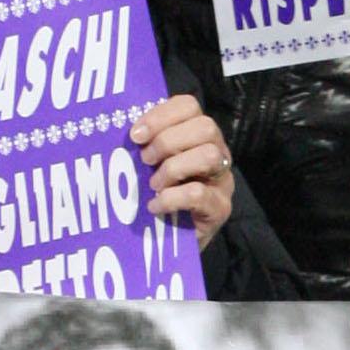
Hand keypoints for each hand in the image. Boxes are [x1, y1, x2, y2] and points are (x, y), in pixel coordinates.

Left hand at [130, 92, 232, 245]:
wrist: (174, 244)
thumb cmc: (159, 196)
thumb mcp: (151, 166)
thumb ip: (146, 145)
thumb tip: (127, 132)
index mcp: (198, 135)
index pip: (189, 105)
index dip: (161, 115)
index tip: (135, 135)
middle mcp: (217, 152)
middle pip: (205, 126)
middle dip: (168, 141)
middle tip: (145, 160)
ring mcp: (222, 180)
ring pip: (209, 155)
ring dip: (173, 168)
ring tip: (153, 184)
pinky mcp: (220, 208)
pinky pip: (198, 193)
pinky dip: (170, 198)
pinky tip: (155, 206)